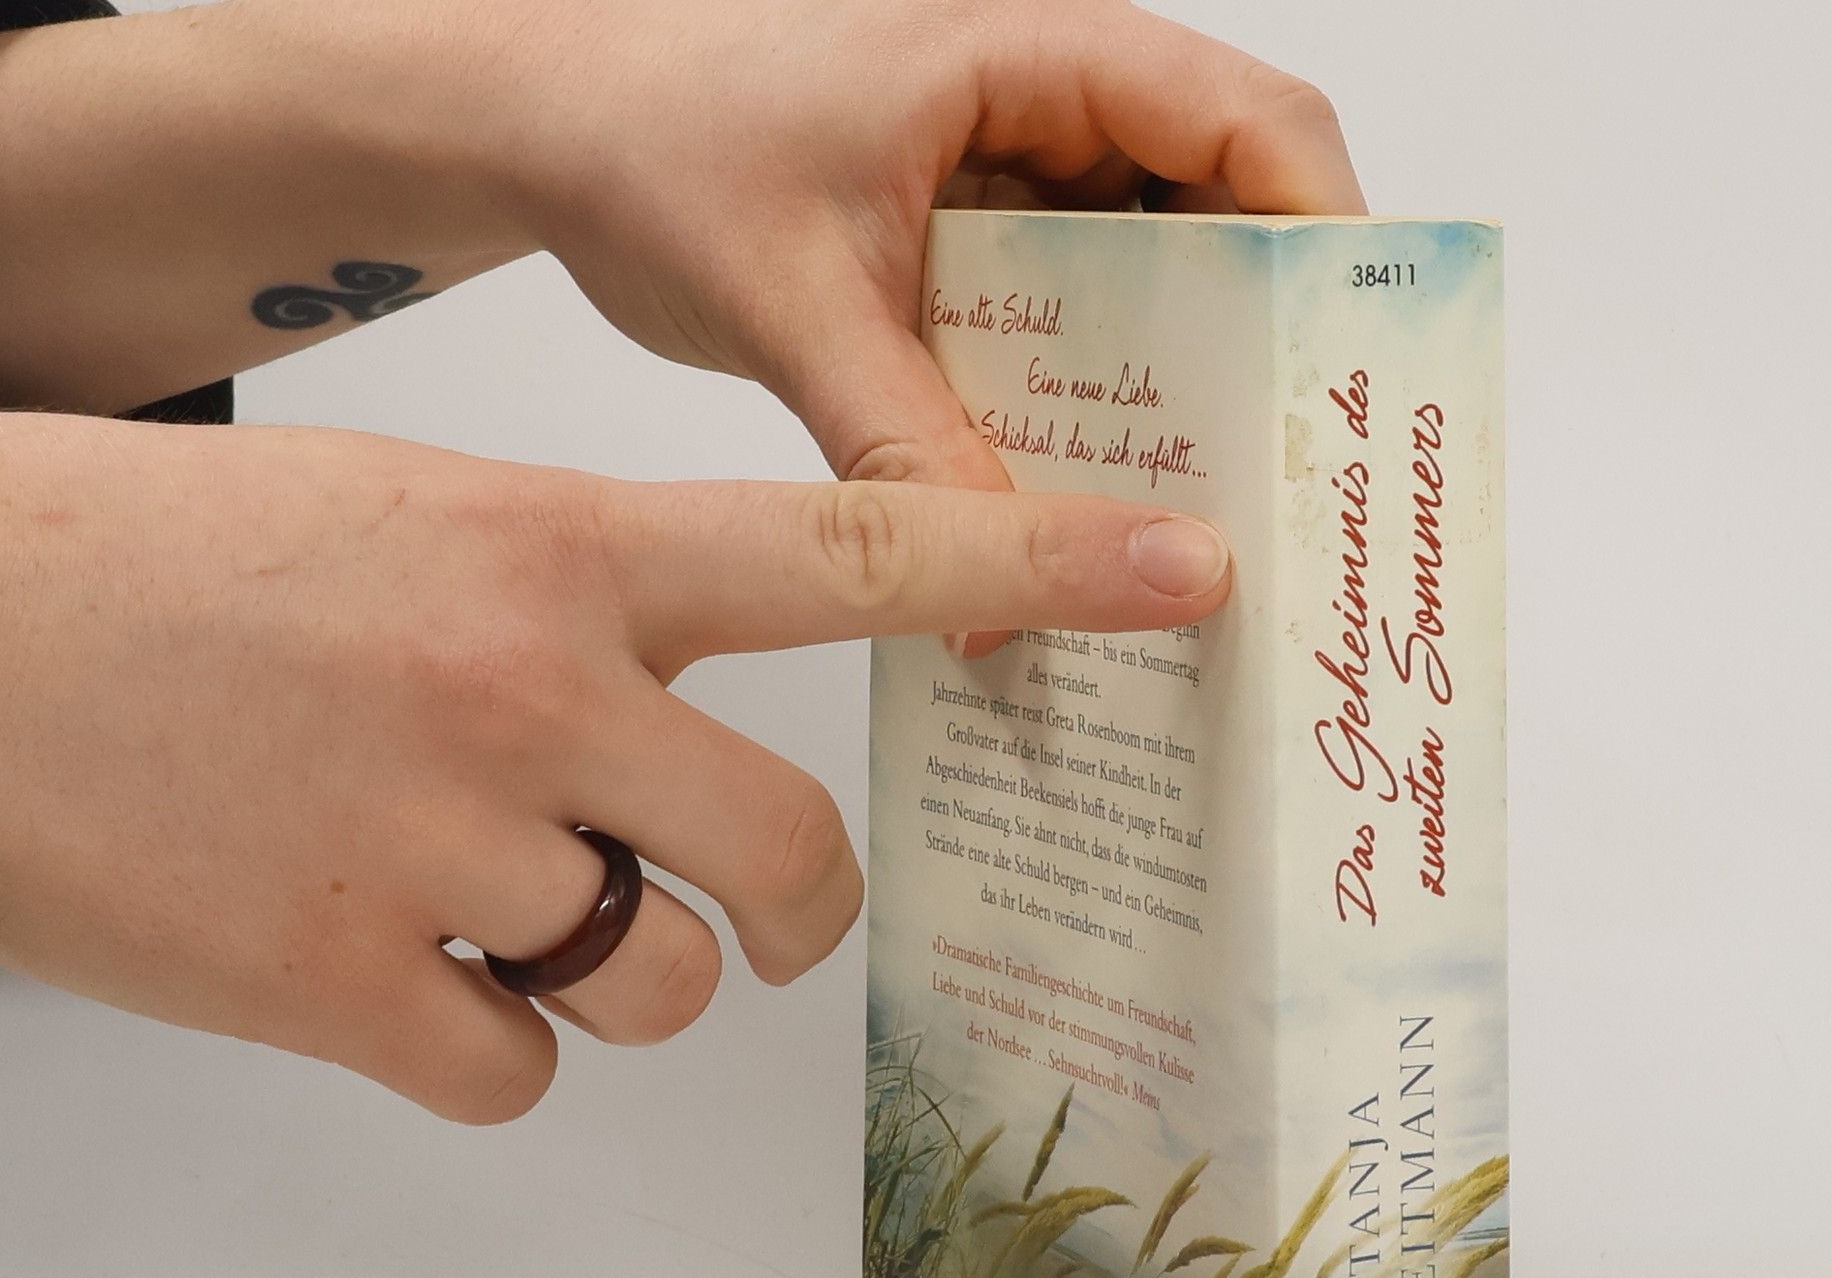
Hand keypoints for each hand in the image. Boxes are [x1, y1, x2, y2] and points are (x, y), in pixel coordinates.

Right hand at [0, 415, 1234, 1120]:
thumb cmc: (163, 572)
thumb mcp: (404, 528)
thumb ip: (571, 620)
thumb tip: (672, 749)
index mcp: (554, 548)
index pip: (854, 549)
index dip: (1041, 561)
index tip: (1187, 570)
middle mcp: (527, 689)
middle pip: (796, 851)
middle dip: (795, 907)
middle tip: (759, 916)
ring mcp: (436, 842)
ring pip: (658, 984)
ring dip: (610, 973)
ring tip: (480, 911)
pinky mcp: (335, 980)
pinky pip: (514, 1072)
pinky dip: (477, 1047)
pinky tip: (380, 976)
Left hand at [462, 0, 1362, 486]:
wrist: (560, 136)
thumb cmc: (657, 136)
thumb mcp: (795, 299)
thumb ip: (900, 446)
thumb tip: (994, 590)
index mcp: (1033, 54)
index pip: (1247, 125)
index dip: (1325, 245)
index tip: (1350, 377)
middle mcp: (1049, 113)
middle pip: (1222, 221)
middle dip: (1258, 350)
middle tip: (1283, 486)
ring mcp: (1015, 187)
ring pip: (1148, 291)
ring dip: (1168, 396)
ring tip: (1194, 516)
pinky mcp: (972, 256)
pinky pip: (1064, 336)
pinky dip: (1076, 415)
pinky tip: (1072, 505)